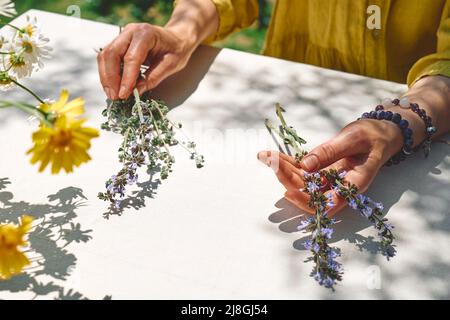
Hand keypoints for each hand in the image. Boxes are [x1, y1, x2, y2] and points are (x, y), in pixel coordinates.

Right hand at [97, 23, 196, 99]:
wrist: (176, 38)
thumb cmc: (176, 49)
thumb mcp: (171, 65)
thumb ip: (153, 78)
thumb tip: (136, 92)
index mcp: (146, 34)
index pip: (131, 58)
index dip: (126, 78)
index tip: (123, 94)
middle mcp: (130, 31)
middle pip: (112, 54)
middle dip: (110, 78)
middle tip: (115, 97)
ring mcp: (122, 36)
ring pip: (105, 56)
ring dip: (106, 77)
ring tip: (112, 94)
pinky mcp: (119, 43)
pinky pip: (108, 58)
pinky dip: (108, 73)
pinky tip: (113, 86)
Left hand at [257, 119, 403, 215]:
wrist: (380, 134)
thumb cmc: (373, 136)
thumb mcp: (354, 139)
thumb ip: (330, 152)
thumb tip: (305, 166)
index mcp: (351, 185)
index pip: (326, 203)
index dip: (306, 200)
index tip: (288, 191)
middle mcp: (337, 187)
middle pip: (307, 191)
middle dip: (286, 177)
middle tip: (270, 161)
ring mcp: (326, 179)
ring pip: (300, 180)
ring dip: (281, 169)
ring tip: (264, 156)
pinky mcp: (320, 169)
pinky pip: (300, 169)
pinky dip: (285, 162)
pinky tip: (270, 154)